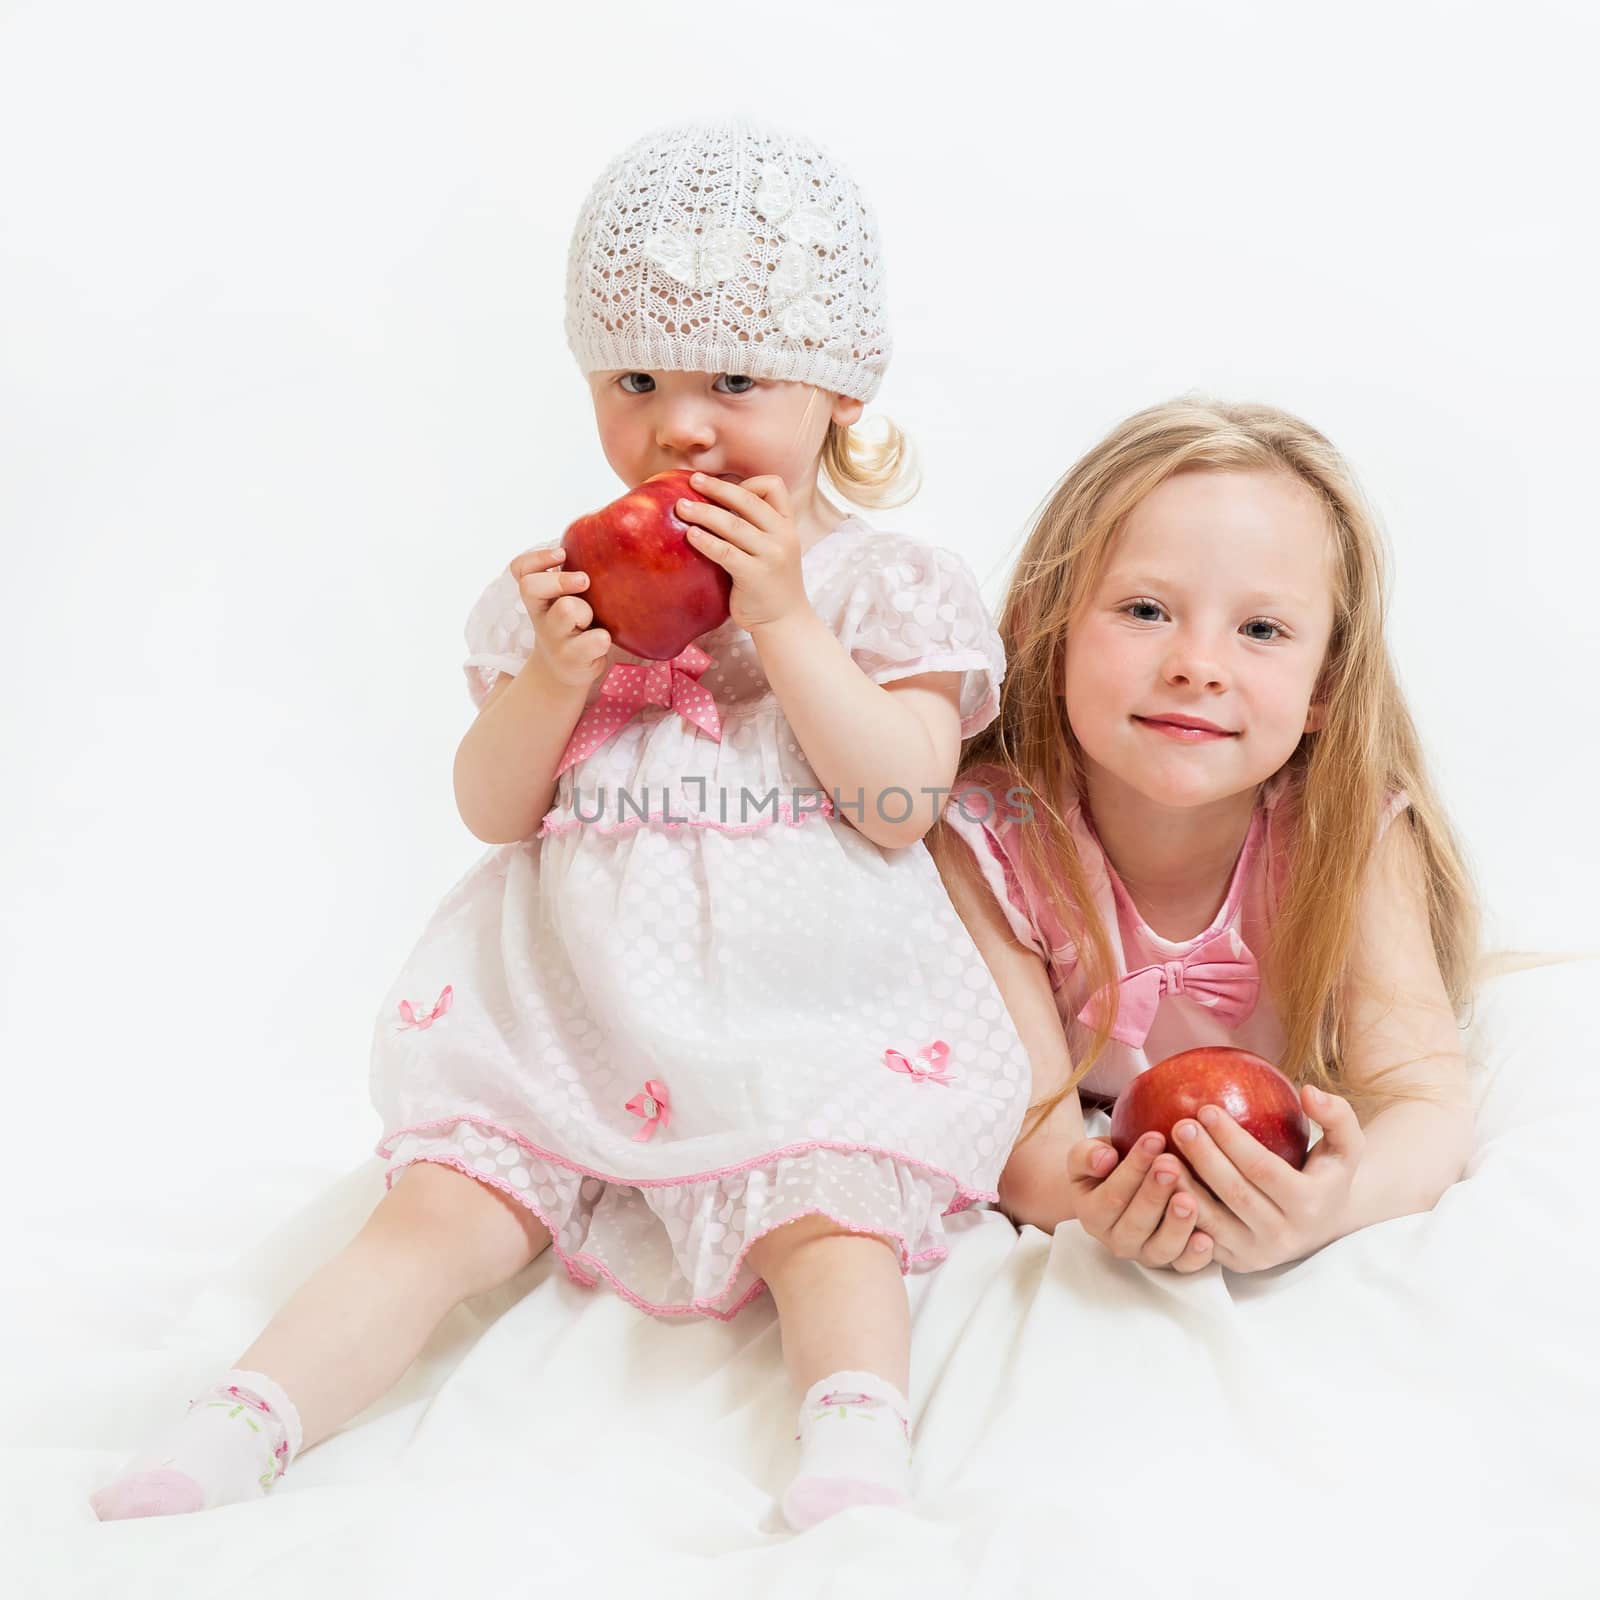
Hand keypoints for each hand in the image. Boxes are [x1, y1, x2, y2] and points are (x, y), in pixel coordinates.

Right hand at [509, 544, 611, 689]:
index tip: (562, 553)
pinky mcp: (574, 658)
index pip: (521, 570)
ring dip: (585, 610)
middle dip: (561, 579)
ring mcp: (555, 639)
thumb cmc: (573, 626)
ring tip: (593, 620)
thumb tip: (610, 537)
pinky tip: (604, 639)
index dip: (537, 558)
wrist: (566, 670)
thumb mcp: (565, 600)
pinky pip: (595, 640)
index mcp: (539, 598)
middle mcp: (542, 617)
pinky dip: (603, 637)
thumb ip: (573, 576)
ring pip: (566, 609)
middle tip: (585, 580)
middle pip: (532, 587)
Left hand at [674, 473, 808, 632]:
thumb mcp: (775, 548)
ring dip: (703, 512)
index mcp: (787, 525)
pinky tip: (690, 535)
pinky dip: (705, 540)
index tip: (725, 489)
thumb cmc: (770, 583)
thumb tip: (715, 504)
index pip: (774, 486)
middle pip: (748, 500)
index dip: (748, 482)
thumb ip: (757, 528)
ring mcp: (771, 555)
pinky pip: (725, 551)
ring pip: (733, 524)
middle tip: (692, 481)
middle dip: (717, 488)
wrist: (785, 621)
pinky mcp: (755, 575)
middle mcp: (783, 536)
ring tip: (681, 507)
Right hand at [1067, 1132, 1216, 1272]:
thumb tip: (1104, 1158)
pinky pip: (1184, 1265)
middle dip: (1154, 1193)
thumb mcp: (1087, 1155)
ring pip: (1160, 1247)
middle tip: (1171, 1166)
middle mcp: (1117, 1239)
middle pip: (1136, 1223)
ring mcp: (1145, 1253)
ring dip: (1175, 1225)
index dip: (1133, 1168)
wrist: (1122, 1189)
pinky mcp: (1172, 1261)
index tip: (1154, 1139)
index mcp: (1092, 1214)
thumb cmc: (1109, 1167)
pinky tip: (1206, 1238)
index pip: (1112, 1195)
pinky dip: (1195, 1255)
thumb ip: (1087, 1155)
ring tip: (1188, 1199)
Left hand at [1166, 1085, 1363, 1271]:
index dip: (1232, 1140)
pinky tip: (1157, 1180)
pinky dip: (1176, 1210)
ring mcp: (1257, 1253)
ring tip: (1160, 1152)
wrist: (1324, 1226)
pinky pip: (1199, 1237)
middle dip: (1204, 1157)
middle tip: (1179, 1124)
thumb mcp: (1347, 1145)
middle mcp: (1283, 1235)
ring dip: (1182, 1185)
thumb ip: (1337, 1115)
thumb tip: (1310, 1092)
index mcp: (1309, 1205)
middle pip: (1234, 1193)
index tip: (1205, 1108)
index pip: (1263, 1169)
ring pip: (1211, 1220)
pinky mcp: (1235, 1262)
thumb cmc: (1328, 1174)